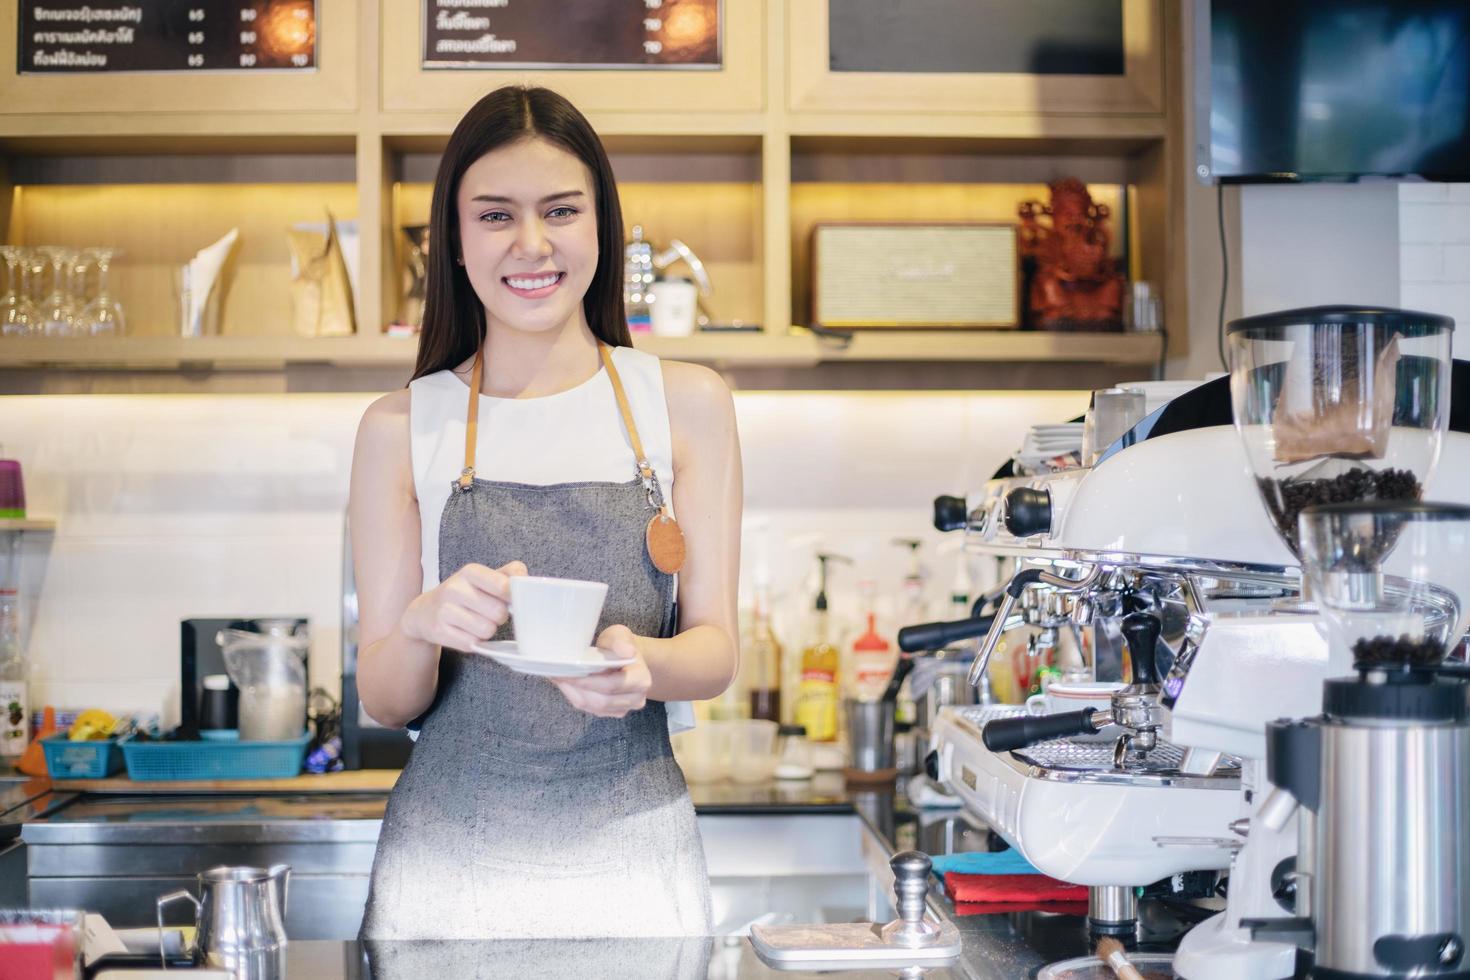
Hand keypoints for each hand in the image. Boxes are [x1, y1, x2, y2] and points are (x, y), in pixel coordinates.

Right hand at [400, 560, 526, 650]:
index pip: (504, 586)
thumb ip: (510, 574)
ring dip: (487, 630)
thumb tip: (526, 580)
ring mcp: (444, 610)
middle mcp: (455, 588)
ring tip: (477, 622)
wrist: (425, 611)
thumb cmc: (465, 594)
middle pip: (499, 613)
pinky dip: (474, 642)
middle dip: (500, 617)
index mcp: (470, 572)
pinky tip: (465, 632)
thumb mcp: (484, 578)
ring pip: (487, 630)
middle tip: (490, 613)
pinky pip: (472, 643)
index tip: (510, 600)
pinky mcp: (438, 631)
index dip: (513, 598)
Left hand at [551, 624, 652, 717]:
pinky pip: (592, 710)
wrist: (625, 657)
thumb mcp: (620, 635)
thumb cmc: (620, 645)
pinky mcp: (614, 712)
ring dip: (574, 695)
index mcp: (641, 679)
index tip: (567, 672)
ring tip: (559, 679)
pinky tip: (567, 685)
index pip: (611, 686)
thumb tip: (627, 652)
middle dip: (576, 690)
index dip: (587, 682)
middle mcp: (636, 698)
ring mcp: (625, 708)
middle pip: (601, 701)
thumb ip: (621, 642)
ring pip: (594, 708)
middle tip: (557, 676)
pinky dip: (577, 698)